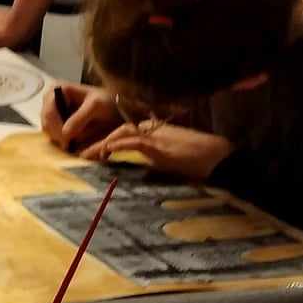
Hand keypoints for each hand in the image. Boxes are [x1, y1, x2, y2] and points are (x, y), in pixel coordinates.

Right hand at [43, 82, 118, 151]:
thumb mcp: (95, 106)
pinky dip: (62, 140)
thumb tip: (64, 133)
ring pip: (49, 131)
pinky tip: (73, 140)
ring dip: (60, 139)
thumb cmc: (106, 101)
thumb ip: (79, 118)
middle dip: (58, 135)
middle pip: (46, 123)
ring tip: (74, 142)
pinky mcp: (56, 122)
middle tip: (71, 144)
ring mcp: (52, 111)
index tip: (67, 140)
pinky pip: (53, 135)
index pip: (49, 113)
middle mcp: (50, 99)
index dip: (56, 128)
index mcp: (57, 89)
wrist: (113, 107)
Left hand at [79, 120, 232, 180]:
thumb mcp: (171, 161)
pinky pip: (135, 142)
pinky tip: (106, 152)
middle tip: (82, 155)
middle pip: (119, 131)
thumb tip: (140, 173)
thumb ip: (154, 162)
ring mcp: (156, 135)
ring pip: (122, 134)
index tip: (91, 154)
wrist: (219, 158)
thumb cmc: (199, 160)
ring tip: (87, 156)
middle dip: (99, 142)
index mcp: (154, 132)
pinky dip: (118, 146)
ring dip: (102, 144)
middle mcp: (153, 129)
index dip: (106, 142)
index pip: (124, 134)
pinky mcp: (160, 145)